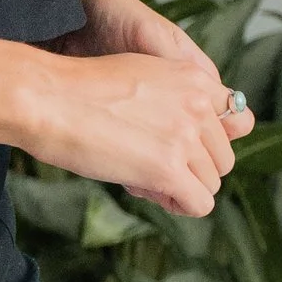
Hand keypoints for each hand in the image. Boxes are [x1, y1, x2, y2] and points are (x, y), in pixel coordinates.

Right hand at [20, 0, 248, 218]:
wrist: (46, 99)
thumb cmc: (75, 90)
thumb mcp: (139, 75)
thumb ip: (171, 97)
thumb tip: (182, 137)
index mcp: (194, 77)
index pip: (234, 119)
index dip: (204, 140)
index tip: (177, 145)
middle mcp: (198, 105)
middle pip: (223, 157)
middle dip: (192, 168)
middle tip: (152, 167)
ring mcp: (186, 137)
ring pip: (212, 183)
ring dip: (181, 187)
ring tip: (143, 177)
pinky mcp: (169, 168)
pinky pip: (200, 204)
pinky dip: (179, 206)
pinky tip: (150, 192)